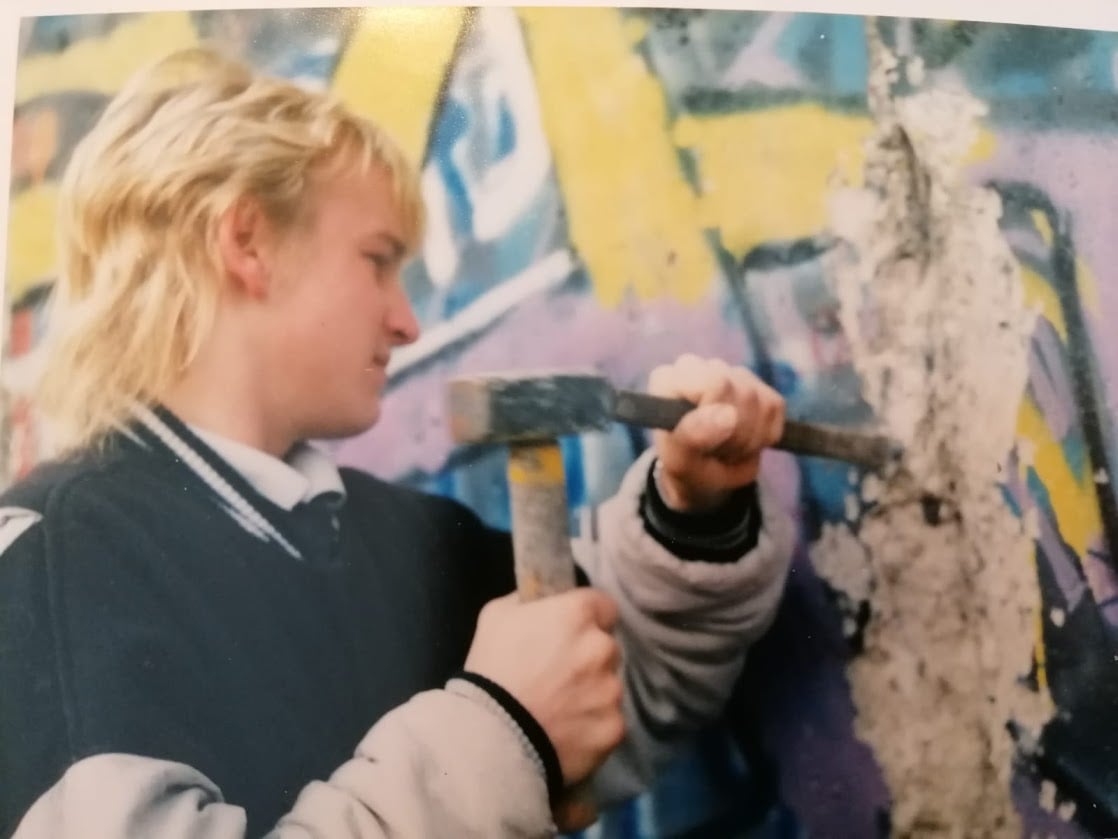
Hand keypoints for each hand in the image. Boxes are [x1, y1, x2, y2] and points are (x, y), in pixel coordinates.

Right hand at [464, 588, 624, 785]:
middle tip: (558, 675)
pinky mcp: (614, 727)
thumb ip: (526, 601)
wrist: (491, 736)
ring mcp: (612, 690)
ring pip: (609, 686)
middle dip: (588, 657)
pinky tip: (566, 732)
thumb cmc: (491, 668)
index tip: (571, 633)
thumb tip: (541, 601)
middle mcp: (603, 647)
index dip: (588, 618)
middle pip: (606, 647)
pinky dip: (592, 726)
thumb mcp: (496, 616)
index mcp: (578, 614)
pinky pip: (609, 721)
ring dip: (592, 692)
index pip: (604, 606)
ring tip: (559, 709)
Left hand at [649, 354, 784, 512]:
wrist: (706, 476)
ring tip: (727, 448)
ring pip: (760, 402)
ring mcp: (734, 374)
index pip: (713, 381)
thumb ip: (694, 437)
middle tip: (717, 450)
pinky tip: (744, 440)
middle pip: (742, 392)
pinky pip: (774, 408)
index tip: (705, 439)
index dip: (716, 415)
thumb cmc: (686, 466)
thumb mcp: (681, 462)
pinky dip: (765, 435)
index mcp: (669, 379)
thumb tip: (728, 415)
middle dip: (736, 433)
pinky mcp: (761, 388)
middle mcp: (700, 367)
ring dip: (749, 439)